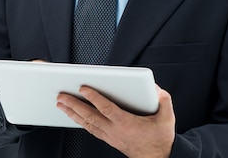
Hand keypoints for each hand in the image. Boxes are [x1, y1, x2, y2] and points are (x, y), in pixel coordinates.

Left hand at [57, 85, 174, 157]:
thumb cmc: (160, 139)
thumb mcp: (167, 119)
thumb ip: (163, 100)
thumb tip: (155, 88)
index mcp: (126, 123)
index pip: (106, 108)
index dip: (94, 97)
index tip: (83, 87)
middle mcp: (114, 130)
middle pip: (89, 116)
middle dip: (73, 105)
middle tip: (61, 95)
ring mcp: (109, 136)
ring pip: (86, 123)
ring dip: (72, 113)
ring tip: (60, 103)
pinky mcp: (108, 139)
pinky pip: (90, 129)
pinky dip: (79, 121)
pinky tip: (73, 115)